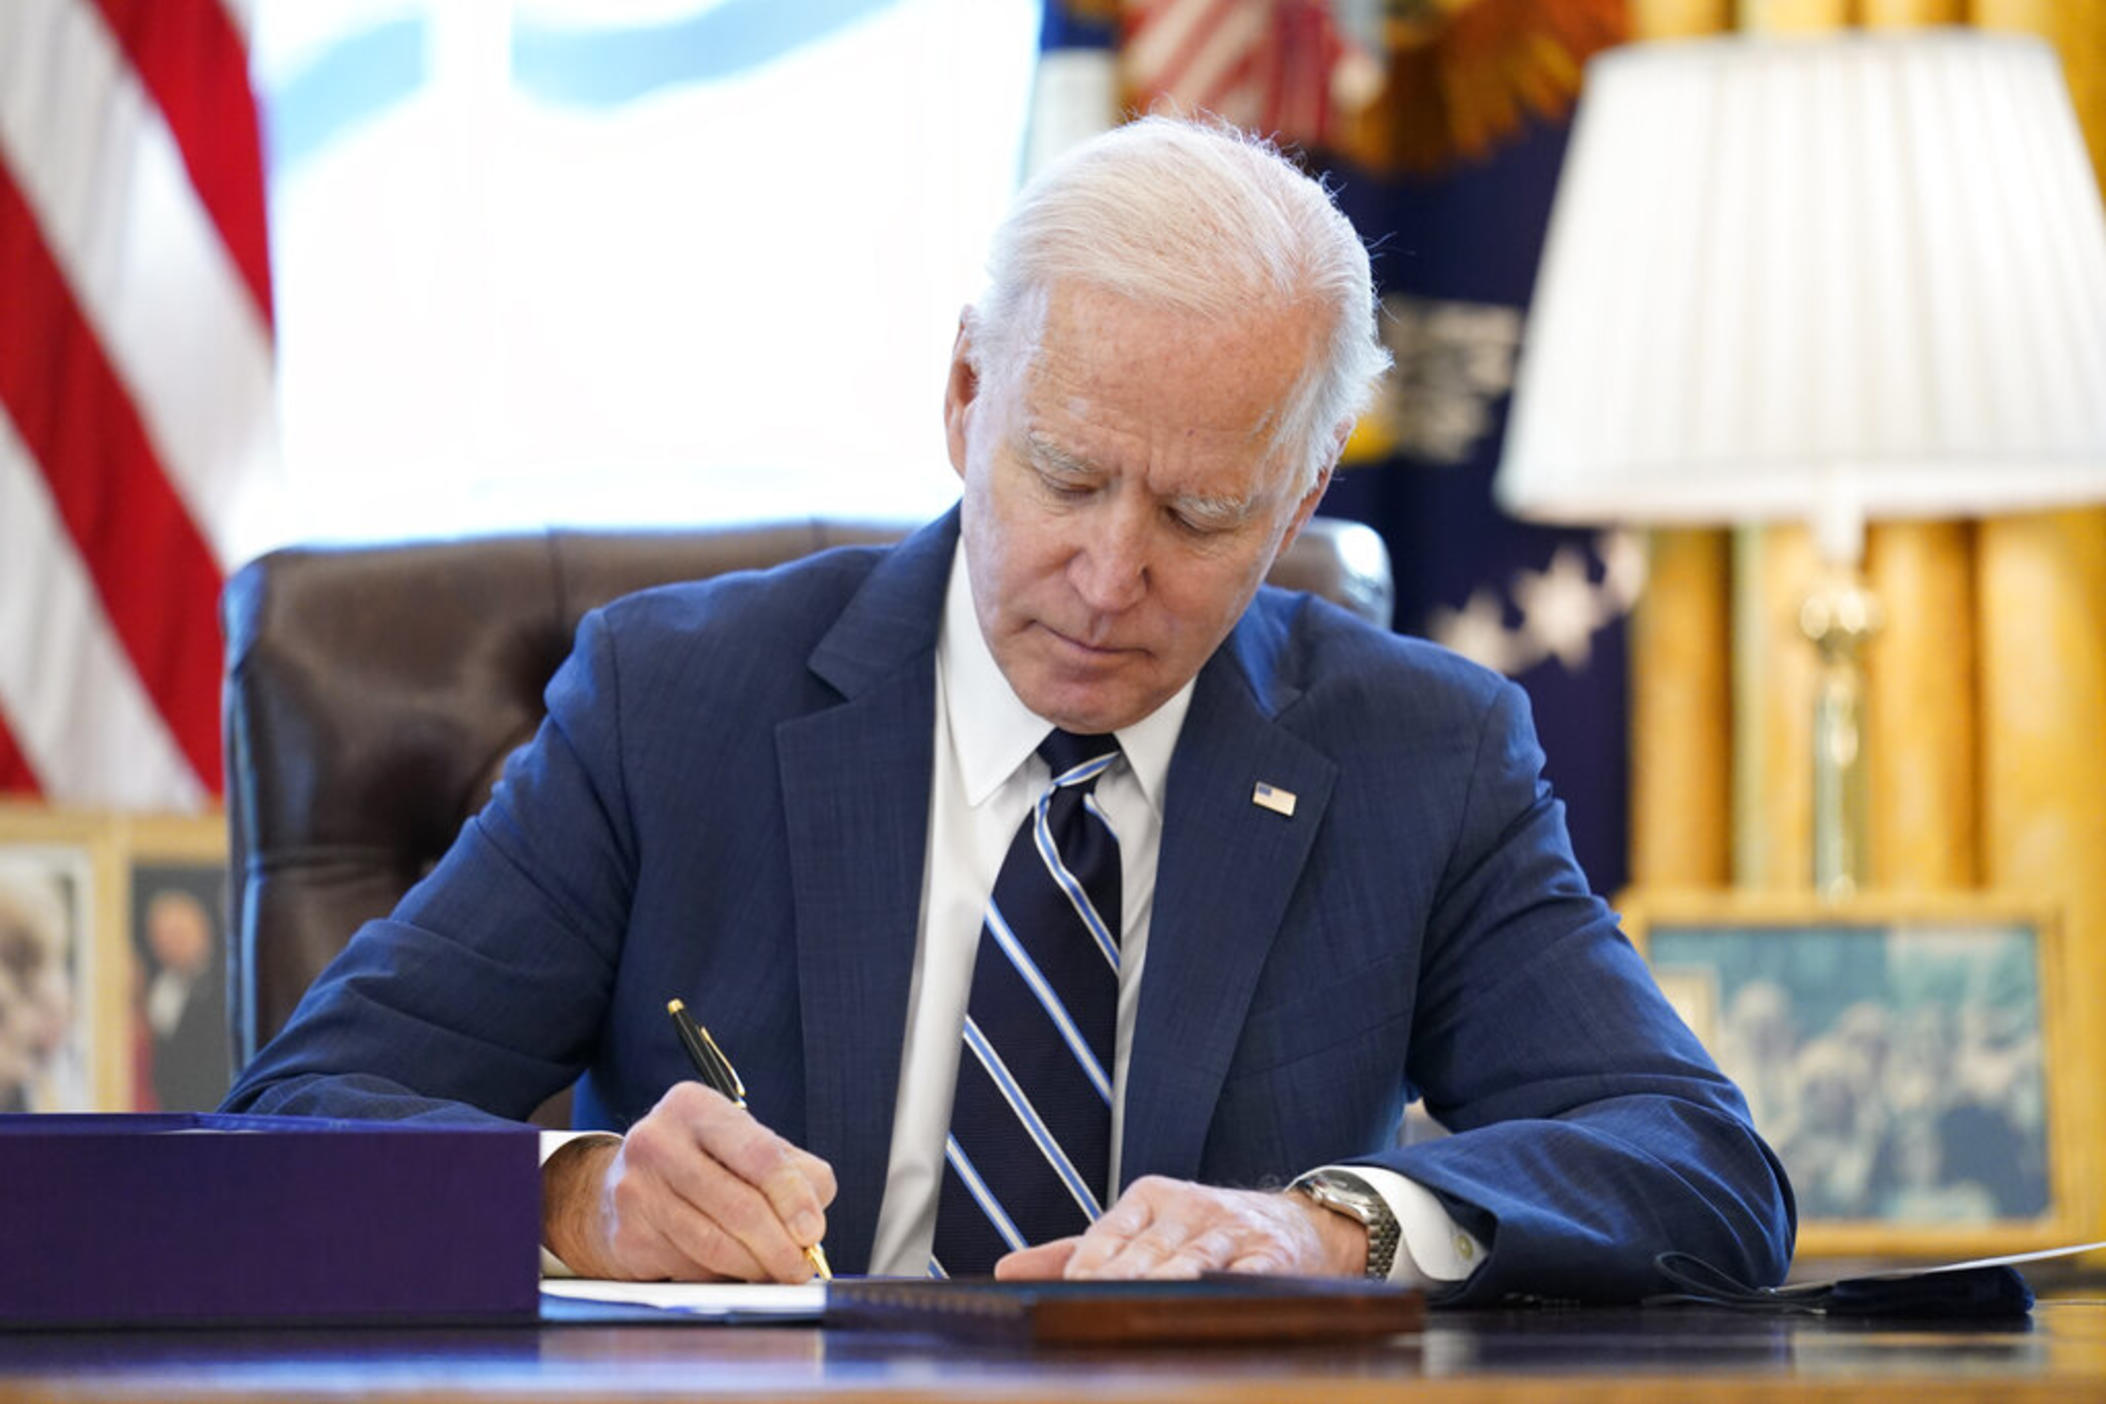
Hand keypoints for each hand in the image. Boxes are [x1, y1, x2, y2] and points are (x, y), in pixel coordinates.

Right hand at [540, 1081, 834, 1280]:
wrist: (625, 1187)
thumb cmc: (705, 1164)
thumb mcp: (749, 1148)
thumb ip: (796, 1174)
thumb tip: (811, 1226)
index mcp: (694, 1107)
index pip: (760, 1155)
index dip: (793, 1198)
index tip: (813, 1231)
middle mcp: (657, 1141)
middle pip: (739, 1207)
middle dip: (780, 1247)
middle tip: (800, 1268)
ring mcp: (635, 1189)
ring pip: (715, 1245)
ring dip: (755, 1268)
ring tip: (775, 1272)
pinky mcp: (627, 1235)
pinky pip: (689, 1268)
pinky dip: (720, 1277)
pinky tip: (731, 1270)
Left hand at [993, 1174, 1366, 1279]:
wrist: (1298, 1226)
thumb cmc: (1201, 1231)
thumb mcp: (1141, 1228)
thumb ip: (1075, 1252)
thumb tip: (1006, 1271)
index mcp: (1150, 1197)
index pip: (1111, 1231)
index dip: (1090, 1264)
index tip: (1070, 1293)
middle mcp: (1189, 1207)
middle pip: (1148, 1249)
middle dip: (1123, 1278)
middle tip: (1097, 1304)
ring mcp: (1231, 1228)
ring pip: (1195, 1257)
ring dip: (1172, 1279)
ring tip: (1150, 1298)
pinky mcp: (1271, 1254)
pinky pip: (1249, 1271)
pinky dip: (1232, 1285)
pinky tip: (1217, 1298)